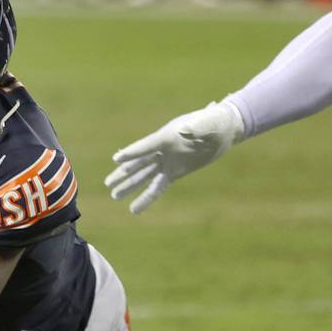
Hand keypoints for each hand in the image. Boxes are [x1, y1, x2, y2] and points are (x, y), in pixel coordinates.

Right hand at [105, 100, 245, 213]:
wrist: (223, 129)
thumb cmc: (216, 121)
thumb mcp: (208, 122)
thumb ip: (197, 126)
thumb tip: (185, 131)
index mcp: (167, 136)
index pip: (146, 146)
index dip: (132, 152)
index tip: (116, 159)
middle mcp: (163, 150)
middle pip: (138, 163)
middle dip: (124, 174)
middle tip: (107, 183)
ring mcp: (167, 161)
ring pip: (144, 176)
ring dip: (129, 185)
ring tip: (114, 196)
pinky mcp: (175, 172)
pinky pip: (157, 186)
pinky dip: (147, 197)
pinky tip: (135, 208)